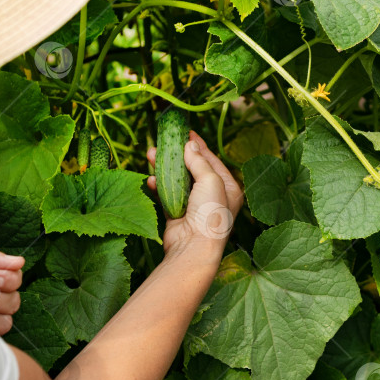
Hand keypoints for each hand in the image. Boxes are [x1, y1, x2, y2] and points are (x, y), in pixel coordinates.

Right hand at [147, 130, 242, 262]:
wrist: (194, 247)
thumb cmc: (210, 214)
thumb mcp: (211, 180)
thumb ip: (200, 161)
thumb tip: (190, 144)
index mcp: (228, 188)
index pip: (212, 161)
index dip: (199, 146)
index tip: (187, 132)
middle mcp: (213, 197)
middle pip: (193, 169)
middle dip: (177, 155)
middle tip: (165, 141)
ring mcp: (194, 206)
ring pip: (177, 181)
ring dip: (164, 168)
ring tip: (150, 154)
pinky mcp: (177, 215)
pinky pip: (166, 196)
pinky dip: (158, 186)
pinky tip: (150, 178)